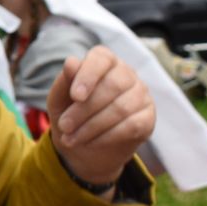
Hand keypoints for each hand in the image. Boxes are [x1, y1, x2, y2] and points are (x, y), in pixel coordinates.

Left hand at [46, 46, 154, 188]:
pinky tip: (90, 142)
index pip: (101, 58)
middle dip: (84, 109)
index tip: (75, 96)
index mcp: (104, 62)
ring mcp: (141, 95)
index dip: (88, 76)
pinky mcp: (148, 117)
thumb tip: (71, 62)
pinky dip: (107, 136)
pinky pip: (132, 125)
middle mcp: (126, 74)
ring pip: (121, 108)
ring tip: (70, 139)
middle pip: (112, 85)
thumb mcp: (59, 100)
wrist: (84, 147)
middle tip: (64, 126)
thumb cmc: (70, 114)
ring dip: (91, 126)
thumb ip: (64, 81)